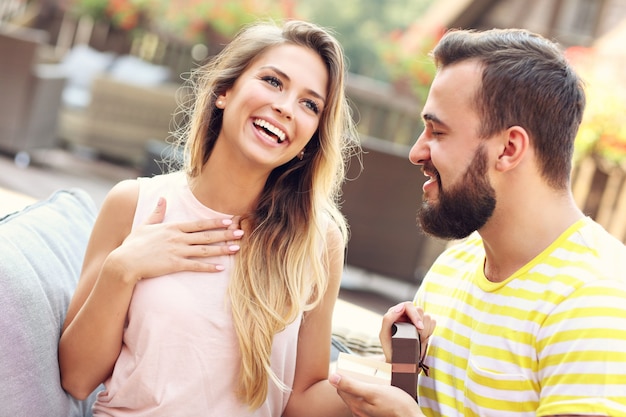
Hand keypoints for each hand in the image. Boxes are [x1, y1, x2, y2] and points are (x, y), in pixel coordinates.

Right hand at [107, 197, 242, 282]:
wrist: (124, 261)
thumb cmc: (133, 244)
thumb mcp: (145, 225)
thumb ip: (157, 212)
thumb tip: (162, 198)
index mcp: (173, 228)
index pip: (199, 224)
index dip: (215, 222)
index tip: (229, 220)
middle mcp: (178, 238)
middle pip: (206, 236)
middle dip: (225, 234)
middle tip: (241, 232)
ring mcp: (177, 251)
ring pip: (205, 250)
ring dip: (222, 249)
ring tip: (237, 248)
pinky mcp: (174, 264)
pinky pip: (196, 266)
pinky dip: (209, 267)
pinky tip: (221, 268)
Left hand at [329, 373, 423, 416]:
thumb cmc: (395, 404)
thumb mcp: (372, 391)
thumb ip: (351, 385)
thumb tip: (332, 378)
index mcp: (355, 405)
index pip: (340, 387)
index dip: (343, 375)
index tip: (350, 366)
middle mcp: (358, 412)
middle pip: (349, 392)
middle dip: (352, 380)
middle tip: (362, 370)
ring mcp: (367, 414)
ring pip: (358, 397)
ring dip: (361, 386)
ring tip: (371, 378)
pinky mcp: (375, 414)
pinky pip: (367, 402)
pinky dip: (369, 393)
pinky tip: (378, 389)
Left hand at [380, 302, 435, 363]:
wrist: (397, 360)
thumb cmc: (389, 347)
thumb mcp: (384, 334)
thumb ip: (388, 319)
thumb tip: (400, 307)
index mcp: (396, 313)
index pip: (408, 306)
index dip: (415, 315)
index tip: (419, 327)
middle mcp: (406, 314)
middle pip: (420, 310)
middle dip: (421, 325)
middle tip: (419, 337)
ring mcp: (416, 320)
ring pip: (428, 317)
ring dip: (426, 330)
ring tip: (419, 340)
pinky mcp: (424, 326)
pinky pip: (433, 323)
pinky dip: (430, 331)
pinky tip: (423, 339)